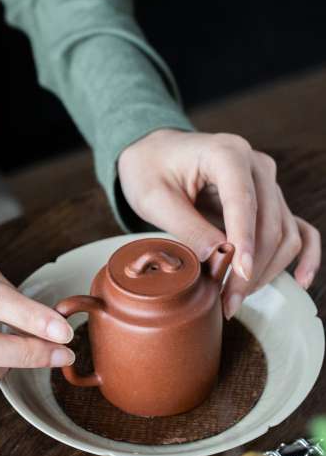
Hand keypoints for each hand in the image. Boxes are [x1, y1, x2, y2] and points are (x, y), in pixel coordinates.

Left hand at [118, 129, 320, 317]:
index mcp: (226, 154)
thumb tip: (219, 258)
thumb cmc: (151, 170)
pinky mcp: (270, 202)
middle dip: (250, 269)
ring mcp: (268, 184)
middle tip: (226, 302)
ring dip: (267, 270)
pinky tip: (300, 281)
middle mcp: (256, 166)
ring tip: (236, 299)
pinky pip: (299, 229)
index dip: (244, 240)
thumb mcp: (154, 198)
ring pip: (284, 232)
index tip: (239, 274)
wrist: (156, 155)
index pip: (243, 200)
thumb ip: (187, 225)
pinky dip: (304, 255)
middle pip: (269, 223)